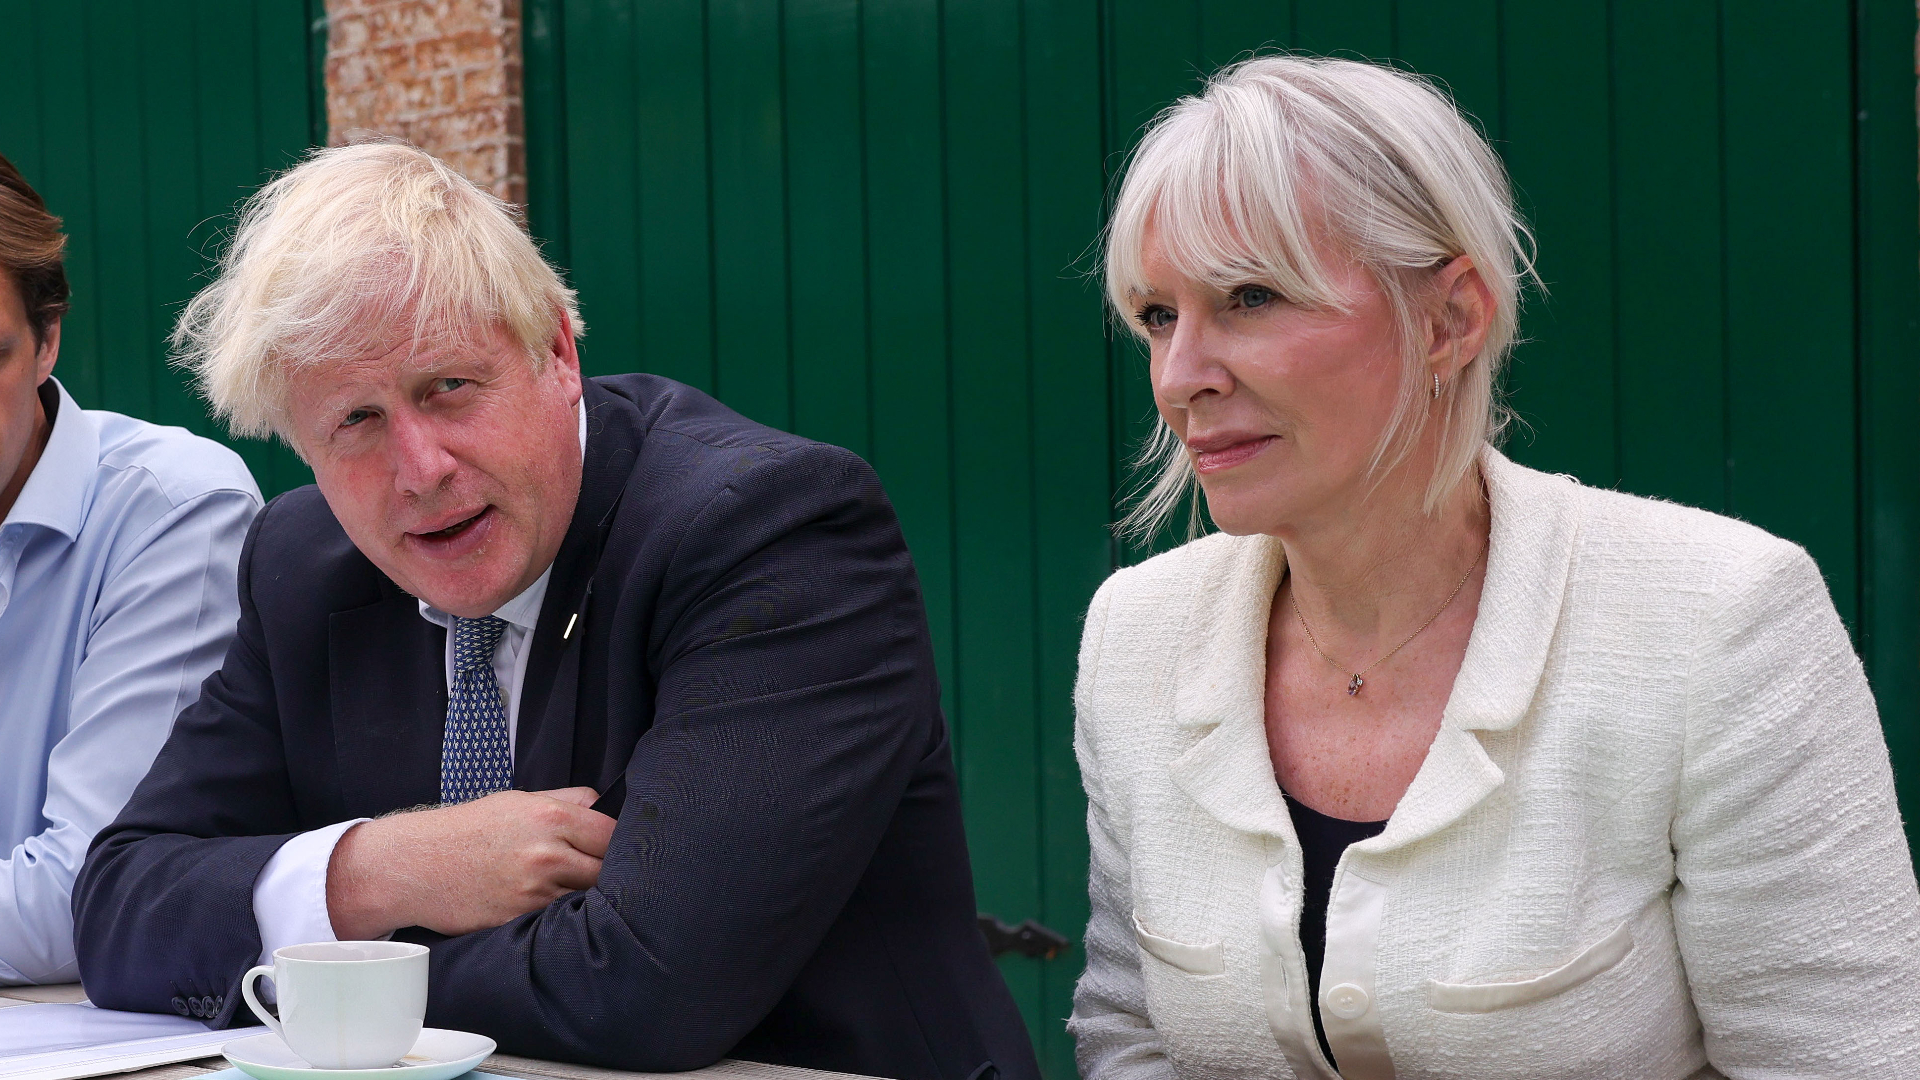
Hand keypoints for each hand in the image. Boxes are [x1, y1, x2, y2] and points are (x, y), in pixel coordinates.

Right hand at [325, 787, 615, 938]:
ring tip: (579, 893)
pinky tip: (555, 910)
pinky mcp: (519, 920)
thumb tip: (605, 806)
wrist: (414, 865)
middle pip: (608, 871)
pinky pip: (557, 920)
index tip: (620, 849)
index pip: (613, 834)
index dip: (621, 843)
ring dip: (588, 898)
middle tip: (603, 875)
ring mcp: (533, 892)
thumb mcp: (518, 800)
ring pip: (587, 900)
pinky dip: (562, 917)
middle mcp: (547, 854)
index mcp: (551, 817)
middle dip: (610, 873)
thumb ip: (566, 801)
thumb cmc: (467, 830)